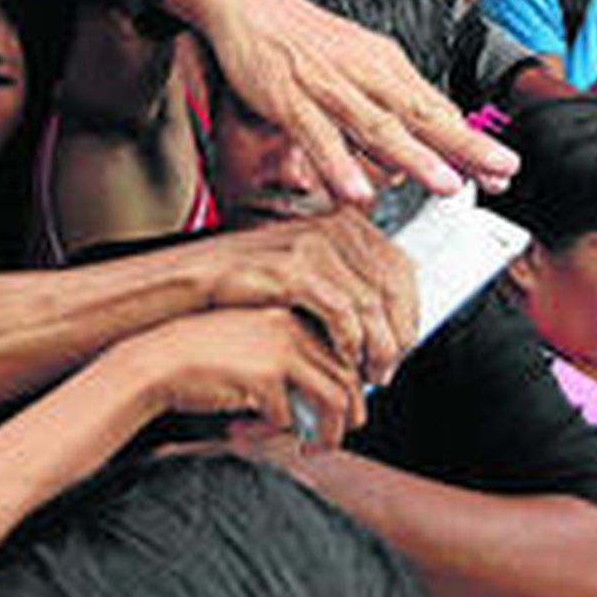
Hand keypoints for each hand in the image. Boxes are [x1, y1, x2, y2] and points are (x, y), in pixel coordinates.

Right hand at [116, 307, 362, 446]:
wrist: (155, 363)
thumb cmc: (198, 362)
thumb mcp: (249, 350)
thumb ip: (285, 366)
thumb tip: (319, 404)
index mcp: (288, 318)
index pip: (340, 356)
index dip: (345, 392)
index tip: (335, 416)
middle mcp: (290, 328)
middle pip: (347, 377)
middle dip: (346, 416)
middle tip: (331, 440)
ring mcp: (280, 349)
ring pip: (333, 399)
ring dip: (327, 431)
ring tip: (311, 447)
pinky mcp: (264, 376)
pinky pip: (291, 416)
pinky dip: (279, 433)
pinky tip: (253, 433)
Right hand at [164, 0, 518, 203]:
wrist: (245, 1)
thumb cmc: (298, 39)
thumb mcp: (352, 63)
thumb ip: (383, 105)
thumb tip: (415, 146)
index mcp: (383, 64)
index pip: (436, 106)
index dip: (470, 139)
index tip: (503, 166)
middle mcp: (363, 73)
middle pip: (421, 113)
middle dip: (464, 145)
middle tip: (499, 171)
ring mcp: (326, 85)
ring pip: (376, 125)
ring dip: (414, 156)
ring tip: (445, 185)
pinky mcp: (288, 97)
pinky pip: (316, 135)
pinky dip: (338, 164)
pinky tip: (356, 192)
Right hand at [198, 209, 416, 385]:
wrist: (187, 290)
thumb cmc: (241, 289)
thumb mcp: (299, 271)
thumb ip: (341, 279)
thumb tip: (385, 312)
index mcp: (340, 222)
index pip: (400, 268)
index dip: (409, 313)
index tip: (404, 344)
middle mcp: (331, 227)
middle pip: (393, 287)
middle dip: (398, 336)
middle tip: (387, 369)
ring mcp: (311, 246)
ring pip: (372, 304)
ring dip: (378, 347)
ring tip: (370, 374)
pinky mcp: (292, 271)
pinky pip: (342, 313)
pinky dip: (350, 343)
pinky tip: (343, 361)